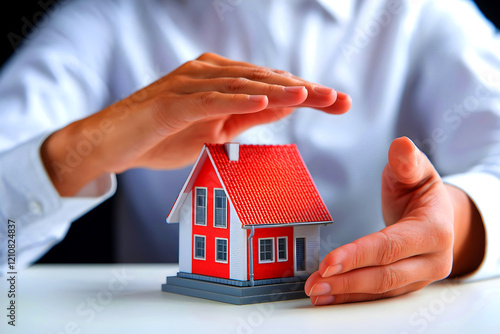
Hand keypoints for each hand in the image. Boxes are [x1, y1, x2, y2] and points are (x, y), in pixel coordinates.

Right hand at [41, 53, 350, 195]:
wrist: (115, 144)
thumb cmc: (164, 136)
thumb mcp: (216, 131)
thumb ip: (248, 116)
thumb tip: (284, 107)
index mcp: (221, 80)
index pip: (270, 84)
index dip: (306, 93)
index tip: (338, 102)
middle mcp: (208, 74)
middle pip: (264, 79)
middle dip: (303, 90)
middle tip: (338, 99)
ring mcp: (189, 85)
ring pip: (242, 85)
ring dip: (278, 91)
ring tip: (311, 96)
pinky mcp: (172, 102)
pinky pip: (210, 99)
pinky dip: (238, 99)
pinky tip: (264, 100)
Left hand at [305, 137, 484, 305]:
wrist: (436, 213)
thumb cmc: (419, 190)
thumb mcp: (415, 170)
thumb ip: (407, 161)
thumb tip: (401, 146)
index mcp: (434, 229)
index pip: (390, 246)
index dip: (358, 255)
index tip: (329, 262)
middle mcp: (433, 260)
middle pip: (385, 275)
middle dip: (347, 280)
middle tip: (315, 283)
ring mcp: (422, 277)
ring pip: (381, 290)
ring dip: (346, 293)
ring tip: (316, 292)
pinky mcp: (408, 286)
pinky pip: (379, 295)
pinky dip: (353, 297)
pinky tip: (330, 297)